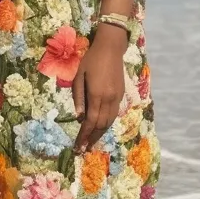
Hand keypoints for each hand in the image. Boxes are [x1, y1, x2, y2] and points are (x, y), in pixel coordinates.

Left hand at [73, 24, 126, 152]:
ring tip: (90, 143)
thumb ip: (79, 97)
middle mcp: (109, 99)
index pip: (91, 122)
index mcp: (97, 95)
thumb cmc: (91, 60)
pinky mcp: (121, 96)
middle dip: (92, 139)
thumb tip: (79, 117)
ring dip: (100, 134)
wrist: (111, 49)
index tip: (78, 147)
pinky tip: (99, 128)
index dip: (84, 136)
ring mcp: (117, 98)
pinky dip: (106, 124)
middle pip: (101, 125)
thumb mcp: (79, 76)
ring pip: (109, 122)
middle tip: (83, 149)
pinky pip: (113, 115)